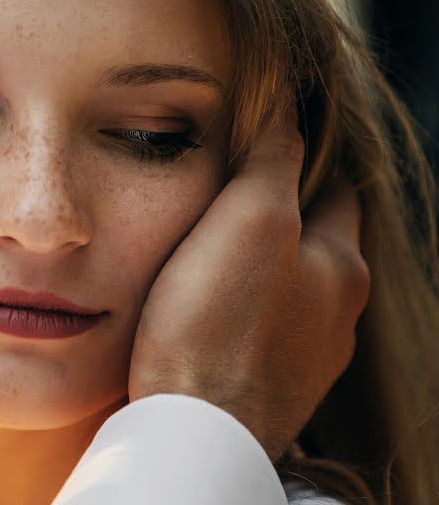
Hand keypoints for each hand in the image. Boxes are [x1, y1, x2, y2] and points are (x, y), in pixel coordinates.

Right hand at [126, 109, 369, 460]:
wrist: (195, 428)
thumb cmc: (215, 324)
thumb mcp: (248, 219)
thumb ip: (273, 160)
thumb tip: (287, 106)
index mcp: (339, 265)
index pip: (334, 190)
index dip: (303, 160)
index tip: (269, 143)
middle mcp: (337, 312)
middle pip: (317, 241)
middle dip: (284, 213)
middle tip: (234, 195)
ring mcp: (308, 355)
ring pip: (293, 288)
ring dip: (266, 266)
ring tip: (218, 252)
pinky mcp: (272, 385)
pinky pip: (268, 329)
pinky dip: (249, 309)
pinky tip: (216, 312)